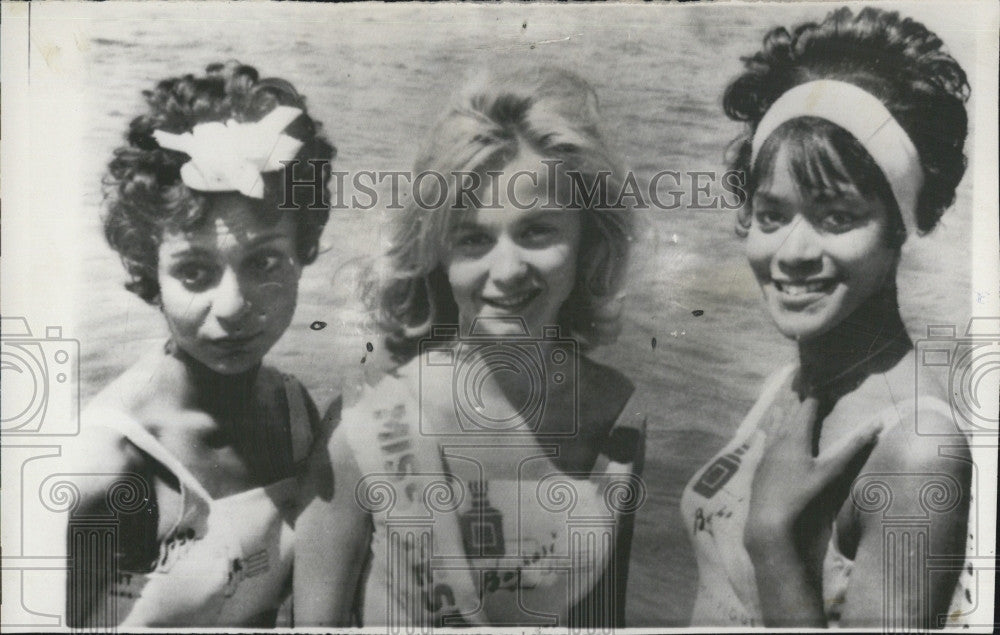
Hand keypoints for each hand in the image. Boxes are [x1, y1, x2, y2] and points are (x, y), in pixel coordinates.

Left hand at [744, 397, 882, 547]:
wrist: (768, 513)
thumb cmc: (801, 492)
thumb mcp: (830, 471)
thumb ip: (852, 448)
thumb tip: (876, 426)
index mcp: (795, 436)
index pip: (807, 407)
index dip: (816, 394)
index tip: (823, 383)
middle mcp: (779, 437)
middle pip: (789, 411)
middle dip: (799, 398)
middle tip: (804, 383)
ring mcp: (767, 448)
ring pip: (775, 421)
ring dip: (784, 409)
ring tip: (787, 399)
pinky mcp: (761, 460)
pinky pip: (767, 435)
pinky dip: (772, 426)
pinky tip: (769, 429)